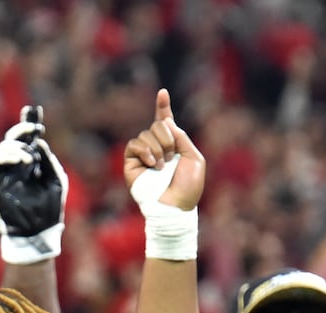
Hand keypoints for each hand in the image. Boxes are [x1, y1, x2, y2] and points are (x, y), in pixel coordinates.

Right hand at [0, 105, 67, 263]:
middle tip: (35, 129)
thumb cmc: (49, 207)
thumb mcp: (56, 179)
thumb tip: (38, 143)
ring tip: (29, 158)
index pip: (27, 139)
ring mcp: (5, 173)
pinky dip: (4, 156)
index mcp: (32, 163)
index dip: (28, 123)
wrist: (38, 229)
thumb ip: (48, 160)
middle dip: (23, 130)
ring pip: (3, 148)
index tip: (34, 110)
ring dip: (16, 147)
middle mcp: (16, 165)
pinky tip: (19, 160)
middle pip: (13, 138)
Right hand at [124, 89, 205, 211]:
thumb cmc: (188, 187)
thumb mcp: (194, 157)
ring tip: (161, 167)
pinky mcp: (131, 164)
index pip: (165, 122)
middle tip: (170, 158)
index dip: (163, 107)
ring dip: (158, 148)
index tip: (163, 93)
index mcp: (173, 145)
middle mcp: (157, 148)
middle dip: (167, 139)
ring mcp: (143, 155)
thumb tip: (165, 123)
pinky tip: (152, 164)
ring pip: (146, 134)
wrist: (174, 206)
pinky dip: (145, 151)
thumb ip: (182, 137)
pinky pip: (134, 145)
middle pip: (157, 125)